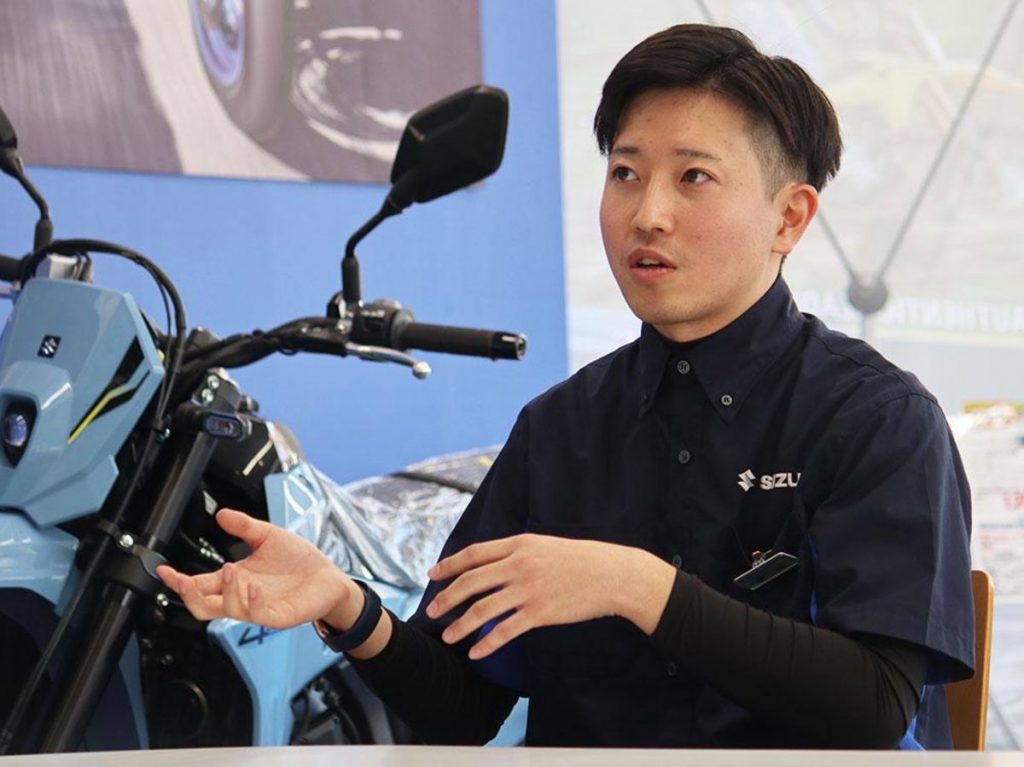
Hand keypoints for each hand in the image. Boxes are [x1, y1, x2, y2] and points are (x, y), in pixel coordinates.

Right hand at [157, 508, 352, 629]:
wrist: (329, 576)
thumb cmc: (299, 561)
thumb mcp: (268, 536)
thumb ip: (245, 527)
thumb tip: (222, 514)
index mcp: (236, 579)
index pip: (200, 584)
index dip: (179, 580)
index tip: (163, 570)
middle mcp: (242, 595)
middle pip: (202, 606)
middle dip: (188, 595)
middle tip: (183, 580)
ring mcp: (258, 608)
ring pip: (226, 610)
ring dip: (224, 590)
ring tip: (232, 568)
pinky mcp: (276, 616)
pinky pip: (256, 615)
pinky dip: (249, 600)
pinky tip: (253, 584)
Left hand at [425, 534, 674, 659]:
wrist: (613, 574)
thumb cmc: (581, 560)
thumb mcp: (545, 545)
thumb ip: (518, 552)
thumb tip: (491, 563)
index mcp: (519, 544)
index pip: (475, 554)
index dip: (450, 565)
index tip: (433, 575)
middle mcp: (520, 564)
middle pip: (472, 582)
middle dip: (447, 598)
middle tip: (432, 611)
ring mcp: (529, 589)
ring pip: (483, 609)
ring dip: (461, 625)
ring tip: (449, 637)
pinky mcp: (541, 613)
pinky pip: (505, 631)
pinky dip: (487, 643)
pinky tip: (476, 652)